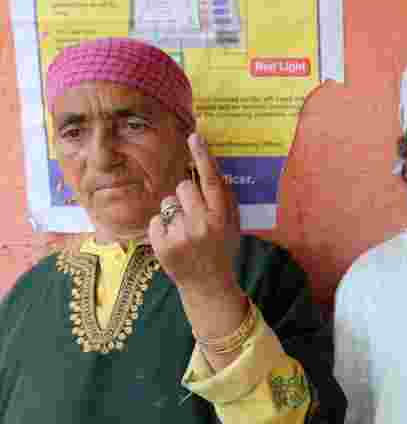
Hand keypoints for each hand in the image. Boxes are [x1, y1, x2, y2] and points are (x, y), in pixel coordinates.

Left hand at [149, 133, 246, 338]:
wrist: (208, 286)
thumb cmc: (222, 250)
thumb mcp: (233, 226)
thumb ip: (225, 200)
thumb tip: (214, 171)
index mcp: (221, 217)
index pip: (211, 181)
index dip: (203, 157)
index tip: (194, 137)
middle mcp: (201, 224)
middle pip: (183, 187)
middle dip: (185, 196)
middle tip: (193, 215)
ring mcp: (180, 235)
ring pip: (167, 203)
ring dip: (173, 213)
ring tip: (184, 232)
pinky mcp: (162, 244)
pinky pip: (156, 220)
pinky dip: (162, 228)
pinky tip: (173, 242)